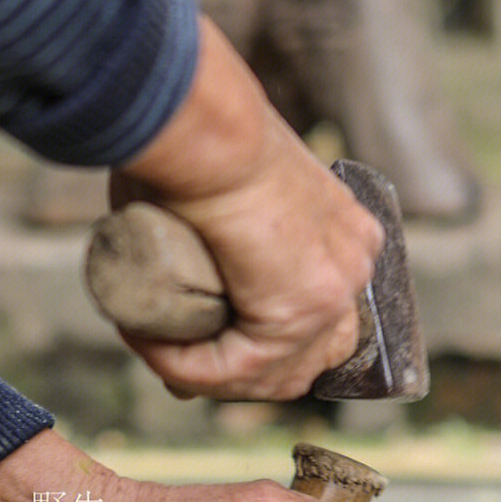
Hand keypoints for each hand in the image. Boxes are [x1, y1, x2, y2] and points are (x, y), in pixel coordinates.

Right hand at [113, 17, 383, 401]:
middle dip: (234, 376)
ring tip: (147, 340)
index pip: (311, 328)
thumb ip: (212, 245)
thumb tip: (180, 282)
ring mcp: (337, 288)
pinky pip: (241, 368)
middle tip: (170, 358)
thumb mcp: (212, 204)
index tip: (187, 344)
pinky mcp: (303, 310)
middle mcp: (353, 263)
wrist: (206, 126)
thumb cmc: (194, 145)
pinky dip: (187, 366)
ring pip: (270, 375)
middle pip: (301, 361)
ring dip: (201, 372)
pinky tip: (148, 341)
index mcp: (343, 236)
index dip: (249, 353)